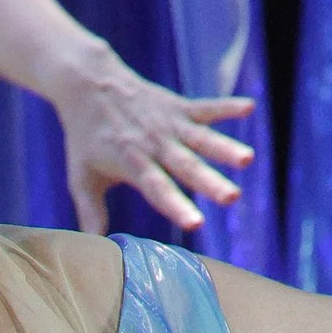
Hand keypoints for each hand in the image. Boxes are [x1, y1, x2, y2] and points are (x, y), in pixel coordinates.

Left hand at [53, 54, 255, 235]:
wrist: (86, 83)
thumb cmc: (84, 138)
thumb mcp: (81, 178)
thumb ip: (91, 213)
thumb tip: (96, 249)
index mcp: (132, 164)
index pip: (157, 189)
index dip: (177, 205)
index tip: (196, 223)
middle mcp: (154, 144)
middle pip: (185, 166)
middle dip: (210, 182)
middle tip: (232, 197)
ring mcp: (168, 124)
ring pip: (201, 138)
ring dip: (224, 147)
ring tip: (248, 159)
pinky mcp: (178, 107)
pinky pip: (205, 107)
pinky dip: (226, 107)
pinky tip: (250, 107)